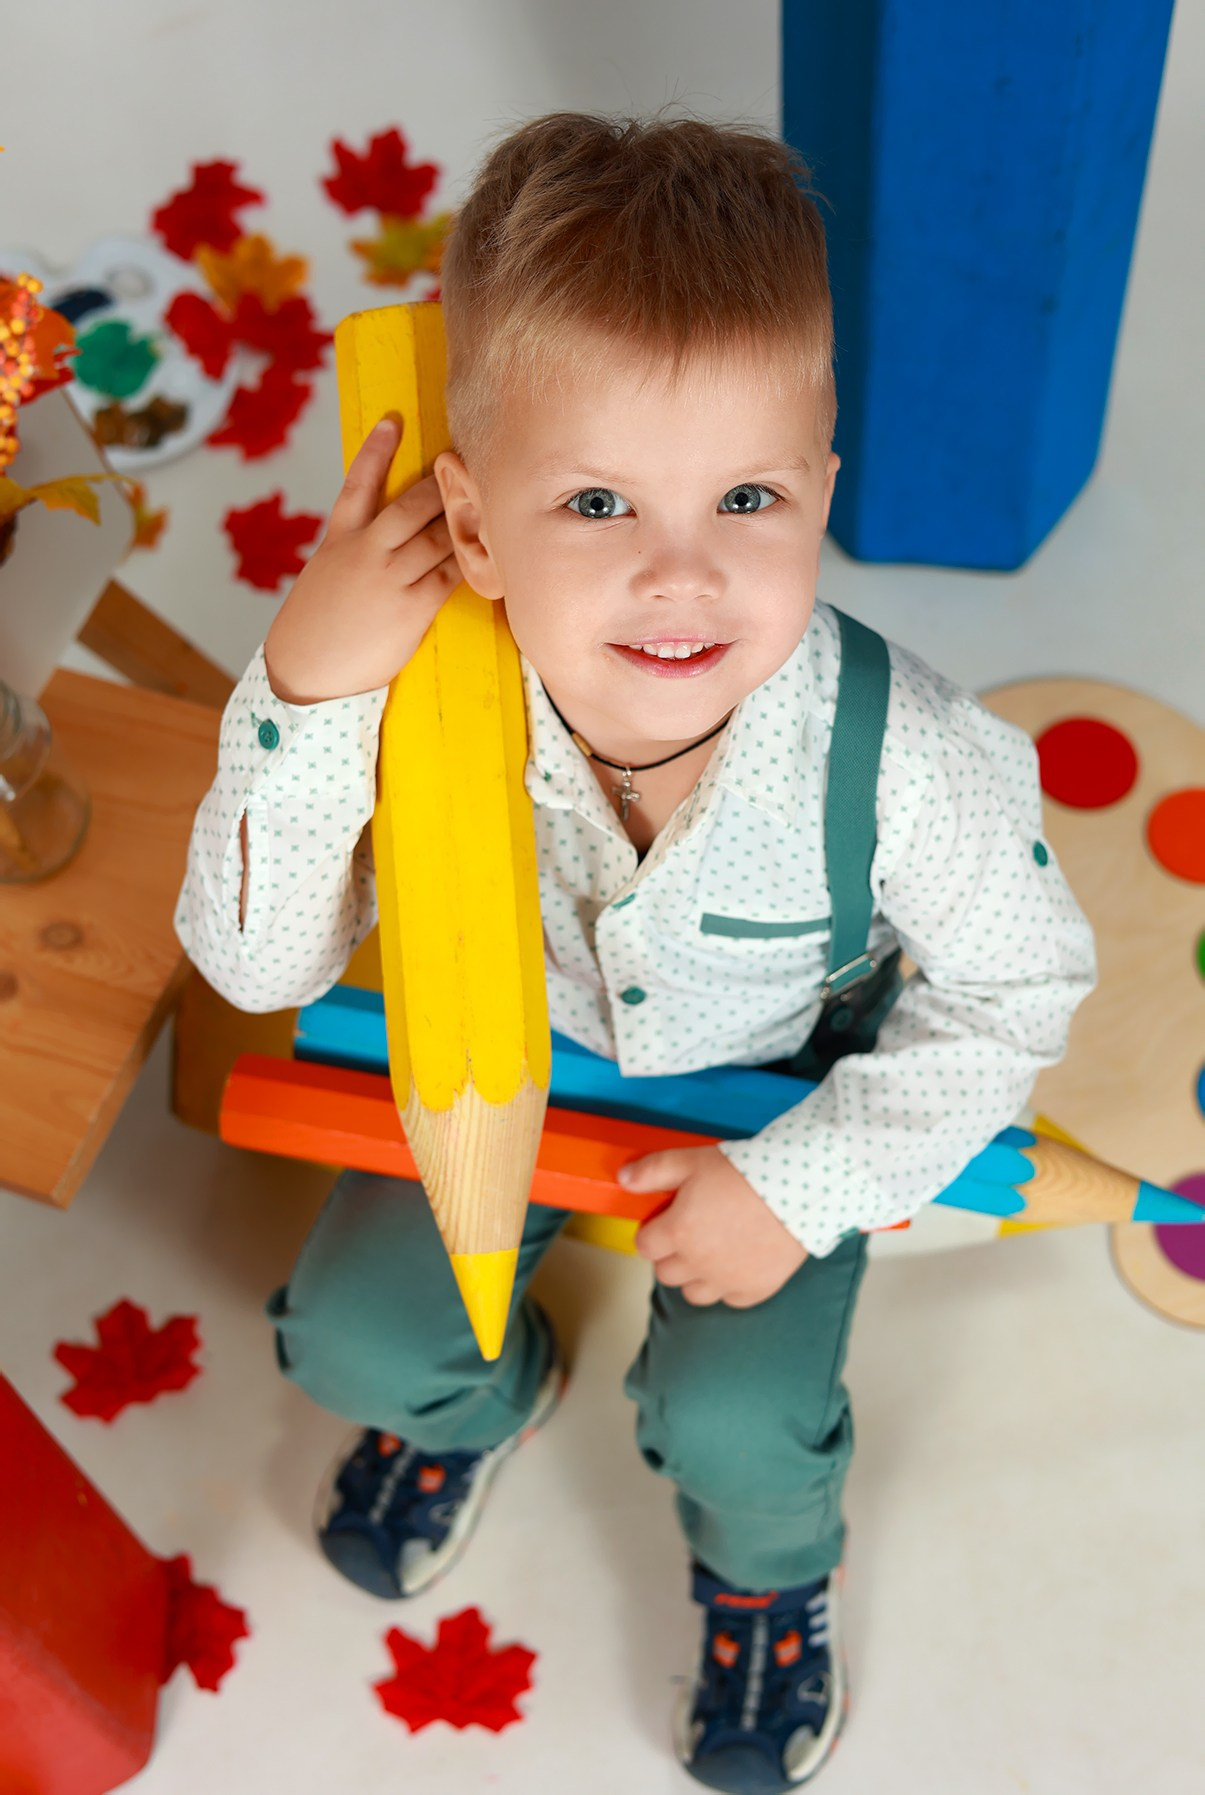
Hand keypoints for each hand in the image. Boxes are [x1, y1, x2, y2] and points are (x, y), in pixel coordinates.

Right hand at [263, 416, 462, 704]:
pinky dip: (470, 562)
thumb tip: (395, 534)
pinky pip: (451, 576)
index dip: (376, 449)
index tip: (393, 419)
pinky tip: (489, 552)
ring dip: (463, 521)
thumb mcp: (327, 572)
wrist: (307, 669)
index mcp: (340, 539)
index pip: (358, 482)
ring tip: (488, 502)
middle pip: (411, 505)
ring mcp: (390, 579)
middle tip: (466, 462)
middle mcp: (365, 552)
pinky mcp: (412, 608)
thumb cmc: (319, 623)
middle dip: (442, 484)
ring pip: (438, 537)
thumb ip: (358, 549)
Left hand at [621, 1144, 807, 1306]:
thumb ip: (652, 1171)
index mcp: (677, 1232)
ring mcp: (727, 1281)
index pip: (645, 1246)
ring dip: (696, 1275)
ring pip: (694, 1293)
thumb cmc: (744, 1171)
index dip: (652, 1231)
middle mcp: (698, 1264)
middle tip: (690, 1232)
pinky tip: (739, 1262)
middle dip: (671, 1254)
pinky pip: (730, 1299)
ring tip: (712, 1251)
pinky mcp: (755, 1290)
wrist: (799, 1186)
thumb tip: (623, 1179)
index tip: (666, 1220)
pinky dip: (729, 1286)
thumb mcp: (691, 1160)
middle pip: (666, 1273)